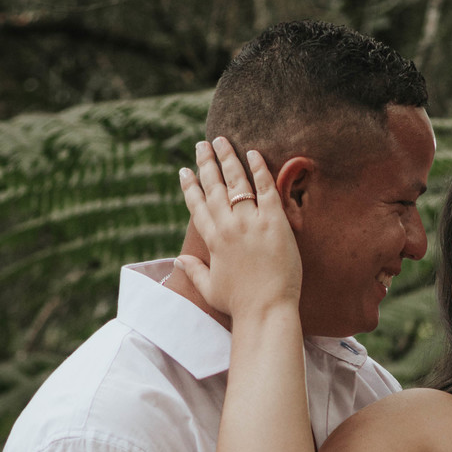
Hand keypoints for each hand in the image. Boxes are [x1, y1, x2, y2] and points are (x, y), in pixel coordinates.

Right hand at [175, 138, 301, 319]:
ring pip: (236, 181)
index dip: (190, 186)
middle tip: (202, 144)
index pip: (197, 205)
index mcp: (213, 240)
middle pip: (214, 186)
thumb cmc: (239, 304)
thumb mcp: (210, 288)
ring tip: (222, 140)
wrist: (266, 311)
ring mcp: (251, 222)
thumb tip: (177, 261)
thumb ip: (193, 271)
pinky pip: (265, 187)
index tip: (184, 171)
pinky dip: (259, 168)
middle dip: (206, 163)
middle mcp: (228, 226)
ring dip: (228, 158)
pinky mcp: (274, 221)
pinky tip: (253, 153)